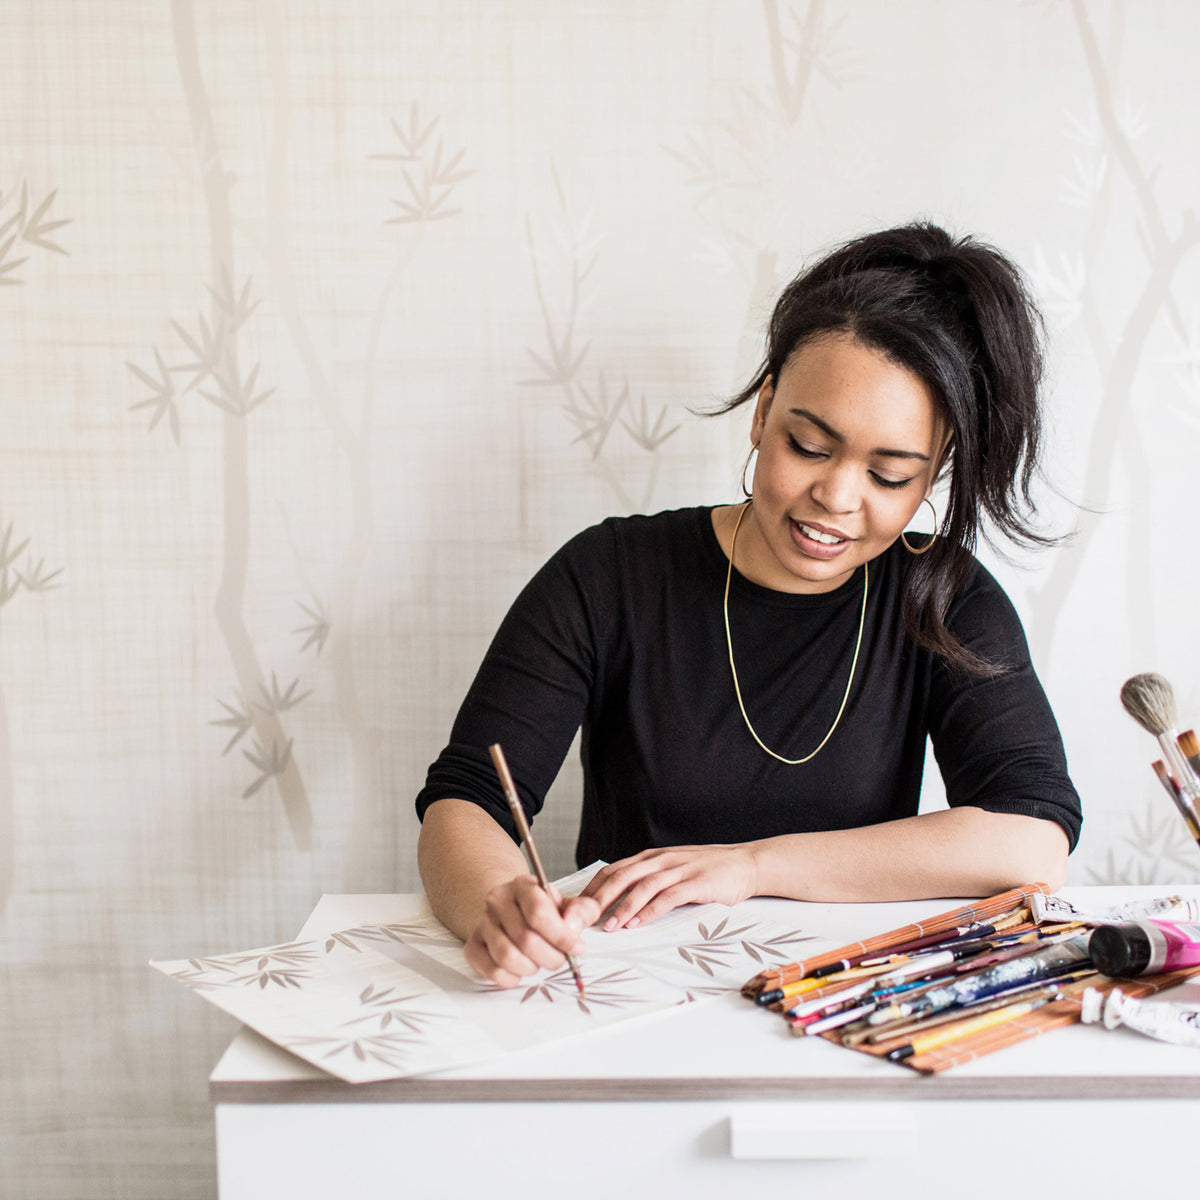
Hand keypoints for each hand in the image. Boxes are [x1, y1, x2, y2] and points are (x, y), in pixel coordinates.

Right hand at [463, 875, 600, 986]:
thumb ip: (582, 911)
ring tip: (539, 963)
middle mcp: (498, 901)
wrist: (510, 911)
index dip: (561, 936)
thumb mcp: (567, 905)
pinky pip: (492, 970)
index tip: (578, 949)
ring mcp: (483, 923)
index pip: (539, 913)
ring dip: (531, 968)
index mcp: (523, 886)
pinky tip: (521, 972)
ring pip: (507, 956)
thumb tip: (573, 926)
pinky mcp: (473, 945)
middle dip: (550, 957)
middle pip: (525, 938)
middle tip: (560, 960)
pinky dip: (511, 978)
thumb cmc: (543, 910)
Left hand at [581, 844, 759, 930]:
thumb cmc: (706, 871)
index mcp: (651, 857)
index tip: (577, 908)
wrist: (745, 863)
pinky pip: (669, 897)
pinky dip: (651, 911)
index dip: (593, 888)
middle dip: (600, 898)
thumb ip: (649, 879)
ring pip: (643, 886)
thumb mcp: (672, 869)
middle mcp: (661, 860)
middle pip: (622, 876)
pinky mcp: (696, 882)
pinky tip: (639, 923)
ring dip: (623, 907)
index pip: (614, 870)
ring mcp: (679, 870)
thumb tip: (618, 900)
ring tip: (609, 927)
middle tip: (583, 919)